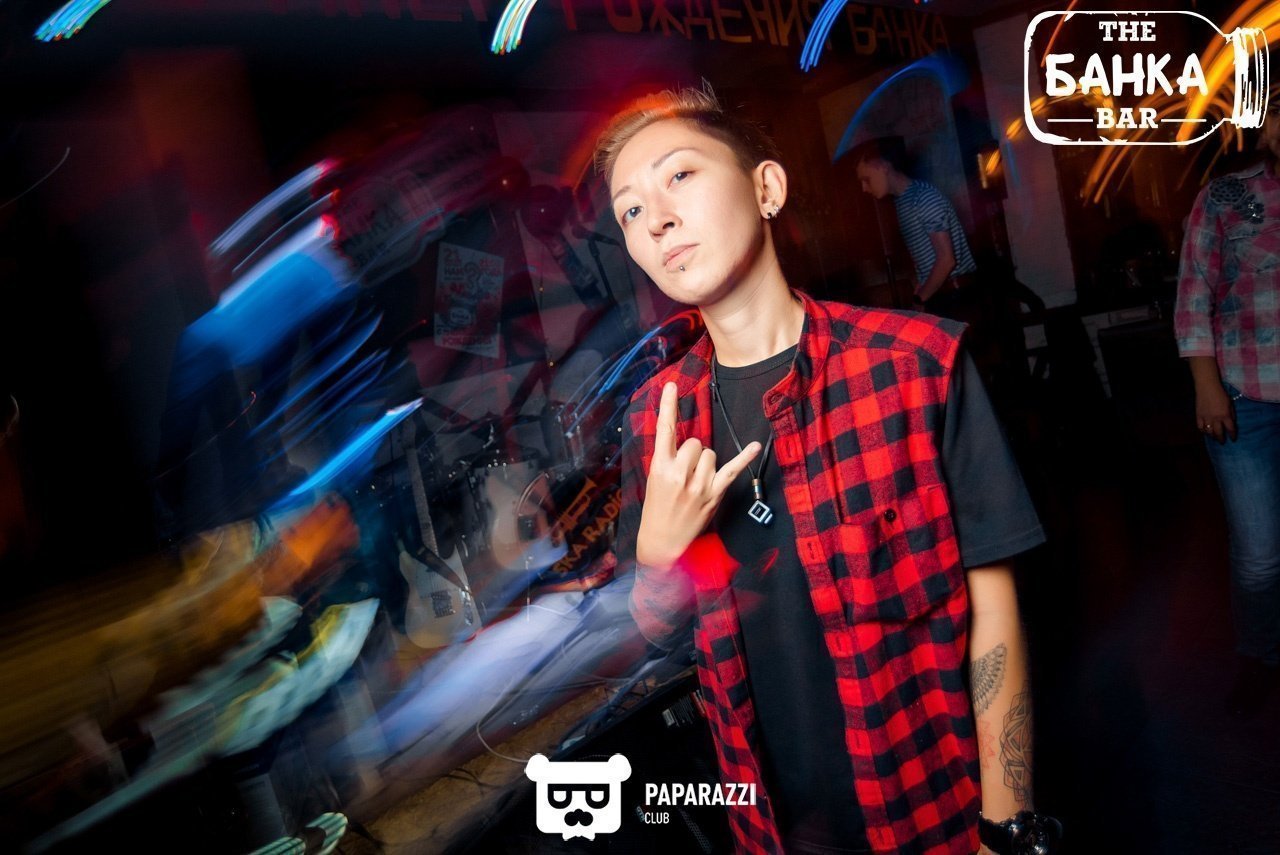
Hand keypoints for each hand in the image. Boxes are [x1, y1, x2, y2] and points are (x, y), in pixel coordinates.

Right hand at [635, 381, 760, 569]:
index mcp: (660, 466)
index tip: (672, 386)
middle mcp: (679, 472)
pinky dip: (744, 457)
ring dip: (706, 463)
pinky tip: (755, 445)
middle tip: (685, 473)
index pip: (664, 429)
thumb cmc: (657, 510)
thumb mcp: (654, 480)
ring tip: (695, 483)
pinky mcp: (714, 494)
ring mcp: (698, 484)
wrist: (662, 543)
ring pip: (711, 453)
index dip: (668, 406)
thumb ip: (668, 459)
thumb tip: (688, 444)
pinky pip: (731, 470)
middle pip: (695, 442)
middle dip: (693, 452)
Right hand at [1195, 381, 1236, 442]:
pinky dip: (1203, 431)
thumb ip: (1231, 414)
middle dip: (1221, 438)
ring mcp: (1206, 418)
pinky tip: (1205, 431)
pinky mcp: (1198, 416)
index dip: (1232, 435)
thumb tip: (1231, 421)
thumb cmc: (1221, 394)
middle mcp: (1216, 418)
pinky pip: (1200, 427)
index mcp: (1225, 415)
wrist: (1207, 387)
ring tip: (1214, 437)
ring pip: (1209, 431)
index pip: (1230, 429)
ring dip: (1212, 436)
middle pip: (1219, 433)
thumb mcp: (1230, 403)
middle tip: (1222, 442)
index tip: (1233, 439)